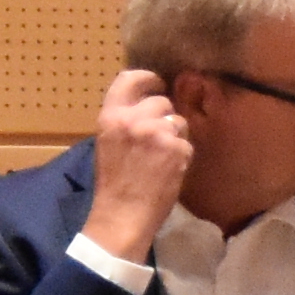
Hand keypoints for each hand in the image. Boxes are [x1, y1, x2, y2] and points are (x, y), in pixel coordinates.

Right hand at [82, 68, 198, 262]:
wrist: (123, 215)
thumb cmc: (113, 183)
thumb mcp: (108, 143)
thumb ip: (124, 120)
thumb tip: (146, 105)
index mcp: (111, 116)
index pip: (130, 78)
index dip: (147, 79)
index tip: (155, 84)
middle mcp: (134, 119)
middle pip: (161, 101)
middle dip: (163, 117)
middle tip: (156, 140)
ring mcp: (158, 133)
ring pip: (178, 121)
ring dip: (174, 135)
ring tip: (161, 158)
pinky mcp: (178, 149)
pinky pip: (186, 143)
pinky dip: (181, 155)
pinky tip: (169, 170)